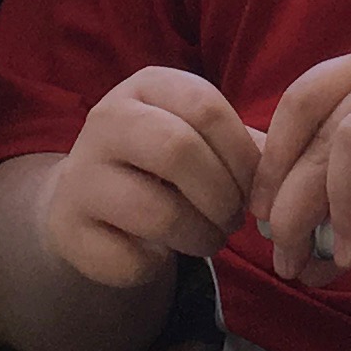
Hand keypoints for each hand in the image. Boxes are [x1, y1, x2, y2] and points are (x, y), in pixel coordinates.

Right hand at [36, 69, 260, 291]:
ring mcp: (81, 174)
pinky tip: (160, 254)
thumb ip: (241, 147)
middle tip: (234, 219)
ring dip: (201, 237)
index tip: (256, 188)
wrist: (85, 198)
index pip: (206, 106)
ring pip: (158, 212)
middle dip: (223, 196)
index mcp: (146, 86)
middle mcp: (106, 120)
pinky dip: (159, 264)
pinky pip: (131, 257)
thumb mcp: (198, 138)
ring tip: (211, 240)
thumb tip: (280, 175)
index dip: (244, 155)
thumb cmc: (160, 163)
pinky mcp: (69, 228)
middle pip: (179, 151)